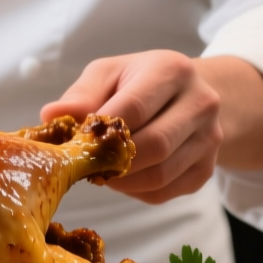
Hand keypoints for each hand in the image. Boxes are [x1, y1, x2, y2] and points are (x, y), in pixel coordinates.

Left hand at [41, 52, 262, 203]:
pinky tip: (124, 177)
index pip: (133, 108)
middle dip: (112, 161)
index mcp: (172, 70)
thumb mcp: (108, 74)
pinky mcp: (207, 169)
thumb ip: (81, 95)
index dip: (101, 132)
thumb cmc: (138, 82)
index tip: (76, 143)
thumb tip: (52, 116)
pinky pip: (166, 192)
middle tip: (85, 165)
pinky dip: (136, 191)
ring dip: (122, 181)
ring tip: (101, 171)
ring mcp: (210, 139)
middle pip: (153, 146)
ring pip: (160, 175)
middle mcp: (201, 103)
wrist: (188, 96)